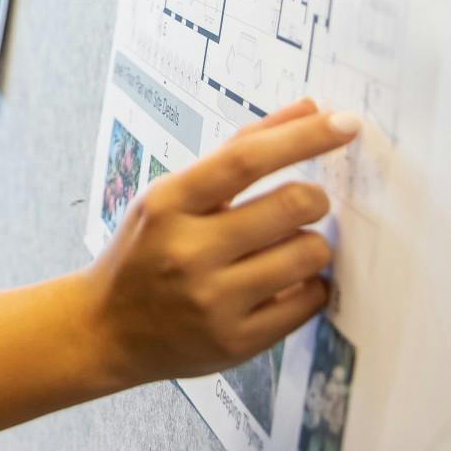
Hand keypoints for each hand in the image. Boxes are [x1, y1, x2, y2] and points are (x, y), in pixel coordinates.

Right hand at [80, 98, 359, 389]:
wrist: (105, 329)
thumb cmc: (145, 251)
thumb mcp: (171, 196)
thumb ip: (236, 151)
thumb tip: (306, 110)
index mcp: (168, 204)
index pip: (245, 160)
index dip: (302, 137)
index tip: (344, 122)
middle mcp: (188, 250)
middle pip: (291, 206)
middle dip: (314, 199)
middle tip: (306, 203)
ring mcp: (213, 299)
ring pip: (309, 254)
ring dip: (312, 245)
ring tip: (287, 249)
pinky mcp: (238, 341)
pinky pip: (310, 302)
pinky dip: (311, 286)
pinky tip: (286, 284)